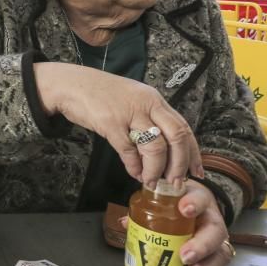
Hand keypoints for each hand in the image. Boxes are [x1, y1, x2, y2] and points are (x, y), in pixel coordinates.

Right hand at [34, 62, 202, 186]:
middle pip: (176, 137)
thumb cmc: (99, 93)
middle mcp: (146, 104)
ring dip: (156, 169)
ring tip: (150, 180)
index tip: (197, 171)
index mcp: (154, 100)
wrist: (69, 84)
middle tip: (175, 182)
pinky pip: (128, 150)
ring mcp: (128, 113)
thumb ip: (147, 117)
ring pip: (155, 147)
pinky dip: (133, 166)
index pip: (183, 127)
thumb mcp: (131, 99)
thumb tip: (162, 148)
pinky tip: (133, 172)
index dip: (193, 153)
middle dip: (179, 164)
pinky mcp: (110, 123)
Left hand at [119, 180, 231, 265]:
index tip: (184, 209)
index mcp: (199, 201)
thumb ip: (146, 209)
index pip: (200, 198)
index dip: (194, 203)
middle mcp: (211, 220)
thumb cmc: (178, 203)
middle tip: (184, 256)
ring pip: (219, 254)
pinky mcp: (216, 257)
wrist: (196, 207)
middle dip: (201, 246)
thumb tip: (125, 222)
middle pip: (215, 232)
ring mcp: (216, 240)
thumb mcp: (166, 200)